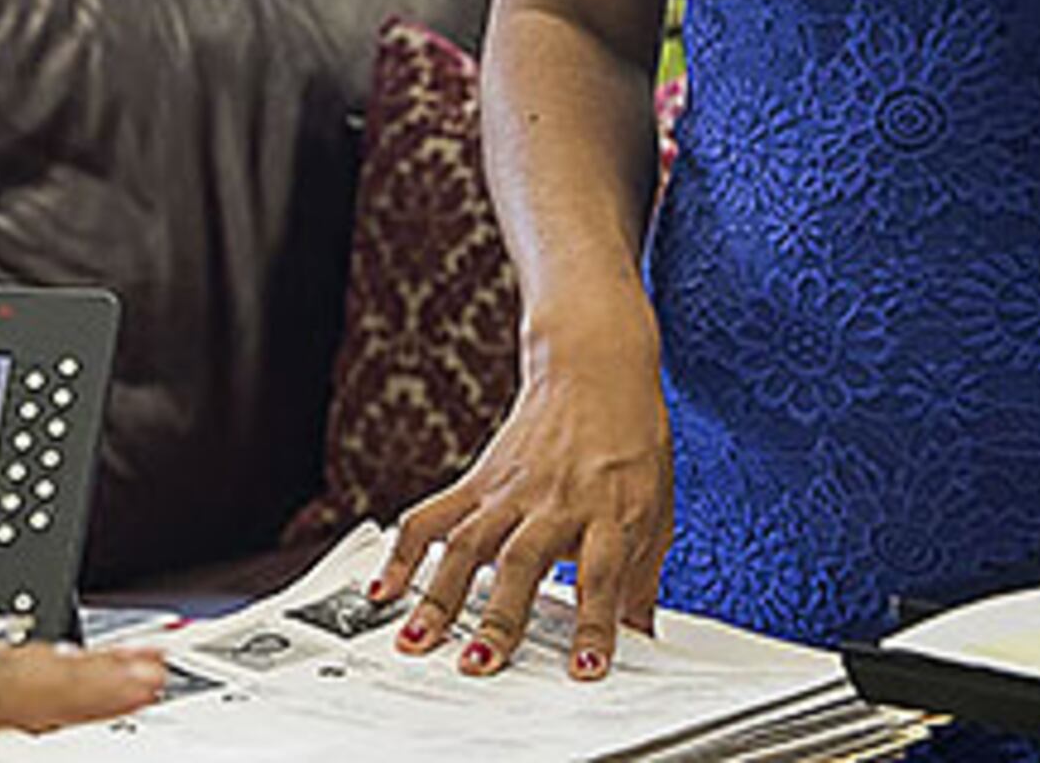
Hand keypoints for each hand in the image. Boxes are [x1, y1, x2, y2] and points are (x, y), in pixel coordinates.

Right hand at [367, 311, 671, 680]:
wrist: (595, 369)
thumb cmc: (630, 443)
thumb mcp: (654, 514)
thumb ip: (640, 582)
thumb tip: (643, 640)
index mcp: (612, 513)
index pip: (602, 575)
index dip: (593, 624)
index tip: (584, 670)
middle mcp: (557, 502)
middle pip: (523, 561)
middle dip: (499, 617)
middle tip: (479, 664)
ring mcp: (512, 490)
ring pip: (470, 544)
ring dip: (441, 596)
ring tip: (417, 640)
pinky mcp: (479, 481)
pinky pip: (434, 516)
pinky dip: (404, 552)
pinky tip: (384, 587)